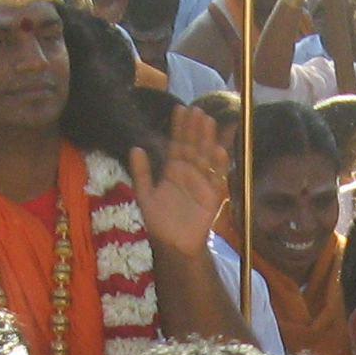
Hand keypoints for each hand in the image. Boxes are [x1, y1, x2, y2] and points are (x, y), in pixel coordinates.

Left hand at [131, 103, 231, 253]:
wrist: (173, 246)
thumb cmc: (159, 222)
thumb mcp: (145, 195)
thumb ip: (141, 173)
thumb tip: (136, 148)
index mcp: (173, 170)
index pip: (177, 144)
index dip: (179, 127)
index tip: (180, 109)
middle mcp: (189, 173)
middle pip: (193, 146)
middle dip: (195, 129)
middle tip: (197, 109)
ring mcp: (202, 183)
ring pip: (205, 157)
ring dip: (207, 140)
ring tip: (208, 122)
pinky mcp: (212, 196)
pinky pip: (216, 178)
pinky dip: (219, 165)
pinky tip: (219, 150)